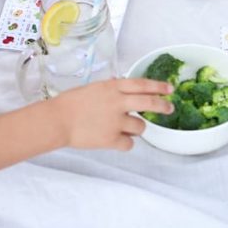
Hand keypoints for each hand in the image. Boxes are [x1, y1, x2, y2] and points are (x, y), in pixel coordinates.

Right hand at [56, 78, 174, 150]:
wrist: (58, 120)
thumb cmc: (72, 102)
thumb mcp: (94, 88)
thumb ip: (111, 88)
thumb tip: (122, 83)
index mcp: (113, 87)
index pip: (142, 84)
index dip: (159, 87)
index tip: (170, 89)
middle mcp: (118, 103)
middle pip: (149, 103)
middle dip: (163, 107)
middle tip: (169, 109)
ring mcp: (116, 121)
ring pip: (141, 127)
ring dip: (137, 128)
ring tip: (124, 128)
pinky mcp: (111, 139)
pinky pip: (130, 143)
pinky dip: (125, 143)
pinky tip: (117, 140)